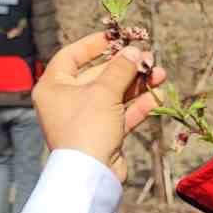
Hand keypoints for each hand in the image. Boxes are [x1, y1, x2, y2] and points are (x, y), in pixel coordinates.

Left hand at [33, 31, 166, 180]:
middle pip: (97, 75)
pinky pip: (121, 114)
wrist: (90, 176)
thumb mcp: (103, 91)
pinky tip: (157, 95)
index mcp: (53, 87)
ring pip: (113, 94)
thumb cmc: (87, 127)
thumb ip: (120, 68)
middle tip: (148, 57)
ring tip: (159, 73)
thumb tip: (134, 52)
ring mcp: (85, 118)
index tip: (115, 37)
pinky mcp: (102, 134)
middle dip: (125, 66)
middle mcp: (66, 101)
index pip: (70, 56)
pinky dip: (138, 105)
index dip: (92, 44)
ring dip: (136, 84)